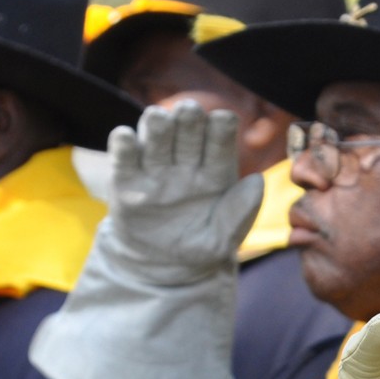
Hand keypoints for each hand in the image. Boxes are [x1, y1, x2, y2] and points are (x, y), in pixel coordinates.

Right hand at [103, 100, 265, 283]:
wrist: (162, 267)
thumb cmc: (199, 246)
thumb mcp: (224, 239)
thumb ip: (241, 212)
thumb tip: (256, 180)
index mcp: (215, 168)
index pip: (220, 137)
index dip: (221, 126)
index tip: (222, 121)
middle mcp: (186, 161)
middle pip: (188, 127)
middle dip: (189, 117)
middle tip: (189, 112)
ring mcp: (155, 168)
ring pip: (156, 134)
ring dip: (157, 123)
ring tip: (158, 119)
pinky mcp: (126, 180)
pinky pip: (123, 156)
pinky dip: (123, 143)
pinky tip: (125, 137)